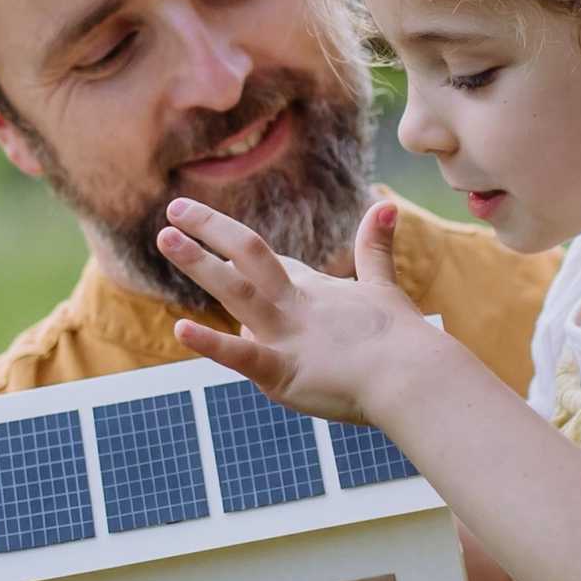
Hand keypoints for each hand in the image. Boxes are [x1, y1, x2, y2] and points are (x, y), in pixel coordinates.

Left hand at [161, 197, 443, 428]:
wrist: (414, 377)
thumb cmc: (403, 341)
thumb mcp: (385, 287)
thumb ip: (376, 248)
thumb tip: (386, 203)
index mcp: (317, 291)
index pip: (272, 264)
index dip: (238, 246)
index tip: (211, 232)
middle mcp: (296, 305)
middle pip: (247, 256)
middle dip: (209, 231)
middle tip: (173, 210)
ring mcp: (286, 336)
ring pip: (236, 291)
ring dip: (199, 263)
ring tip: (165, 238)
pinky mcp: (283, 373)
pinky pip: (243, 356)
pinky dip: (211, 344)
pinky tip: (179, 329)